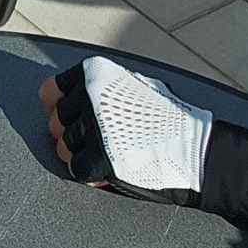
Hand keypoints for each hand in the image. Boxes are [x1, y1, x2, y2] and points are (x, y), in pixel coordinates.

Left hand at [40, 56, 211, 206]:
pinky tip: (107, 170)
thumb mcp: (133, 84)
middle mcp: (90, 95)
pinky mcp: (100, 158)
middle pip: (56, 122)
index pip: (50, 91)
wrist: (197, 149)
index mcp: (95, 73)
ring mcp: (94, 127)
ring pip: (63, 147)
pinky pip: (76, 169)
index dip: (57, 107)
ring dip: (81, 156)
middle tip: (95, 142)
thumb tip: (70, 95)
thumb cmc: (169, 118)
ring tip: (106, 155)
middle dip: (72, 135)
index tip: (65, 117)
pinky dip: (90, 175)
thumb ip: (100, 88)